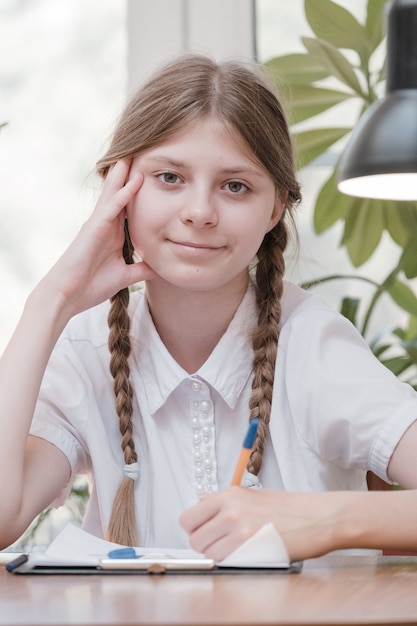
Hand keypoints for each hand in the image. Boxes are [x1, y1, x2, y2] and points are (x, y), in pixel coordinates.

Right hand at [38, 159, 156, 317]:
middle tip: (141, 152)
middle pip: (119, 194)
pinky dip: (123, 194)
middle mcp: (105, 225)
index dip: (138, 191)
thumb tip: (160, 268)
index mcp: (112, 234)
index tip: (151, 174)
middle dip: (128, 174)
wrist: (68, 296)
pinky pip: (111, 208)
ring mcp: (98, 225)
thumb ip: (142, 269)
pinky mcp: (93, 229)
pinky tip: (135, 181)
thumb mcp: (125, 276)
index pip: (128, 207)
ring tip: (134, 153)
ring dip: (125, 174)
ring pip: (114, 194)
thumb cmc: (90, 286)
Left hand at [180, 487, 345, 561]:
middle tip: (221, 546)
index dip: (194, 530)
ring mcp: (239, 527)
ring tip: (237, 551)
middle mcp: (230, 508)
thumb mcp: (253, 495)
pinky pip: (224, 561)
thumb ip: (226, 500)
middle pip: (194, 537)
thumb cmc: (291, 508)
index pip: (189, 516)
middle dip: (204, 545)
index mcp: (230, 495)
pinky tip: (245, 556)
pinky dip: (230, 563)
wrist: (318, 517)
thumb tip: (202, 502)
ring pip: (207, 552)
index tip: (204, 534)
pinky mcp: (249, 545)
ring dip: (218, 556)